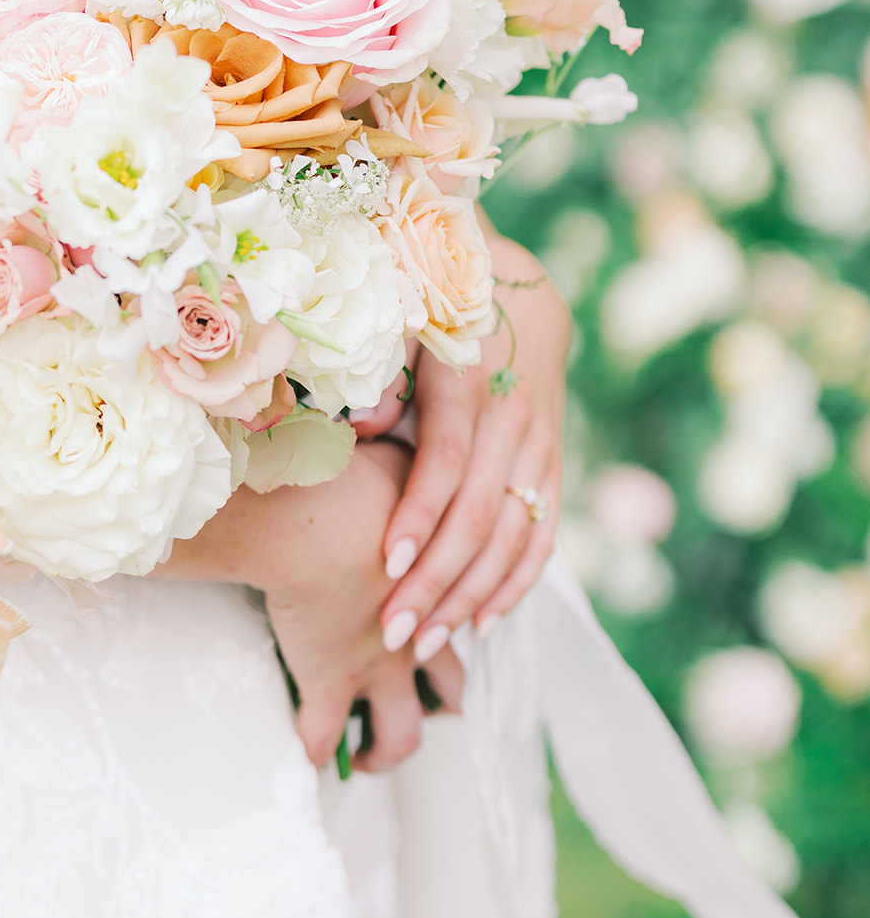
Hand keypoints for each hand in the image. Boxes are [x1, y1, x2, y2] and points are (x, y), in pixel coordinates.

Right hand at [158, 440, 463, 771]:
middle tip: (435, 700)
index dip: (469, 618)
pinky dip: (315, 749)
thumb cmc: (352, 475)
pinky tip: (308, 754)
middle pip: (452, 684)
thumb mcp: (393, 450)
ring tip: (372, 755)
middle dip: (446, 697)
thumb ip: (406, 445)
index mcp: (440, 580)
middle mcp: (419, 631)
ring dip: (390, 748)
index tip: (459, 622)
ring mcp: (376, 664)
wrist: (310, 515)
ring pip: (401, 731)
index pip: (471, 608)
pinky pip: (321, 735)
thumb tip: (397, 406)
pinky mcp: (328, 680)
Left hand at [352, 224, 567, 660]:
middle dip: (437, 578)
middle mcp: (513, 411)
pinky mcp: (554, 456)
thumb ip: (379, 368)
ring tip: (429, 642)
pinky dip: (518, 580)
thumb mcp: (396, 316)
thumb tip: (363, 428)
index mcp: (468, 374)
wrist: (510, 275)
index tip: (385, 564)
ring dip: (473, 593)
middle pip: (480, 510)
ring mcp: (541, 438)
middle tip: (393, 632)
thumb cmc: (427, 300)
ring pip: (514, 530)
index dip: (419, 513)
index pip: (448, 457)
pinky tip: (485, 622)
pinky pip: (543, 528)